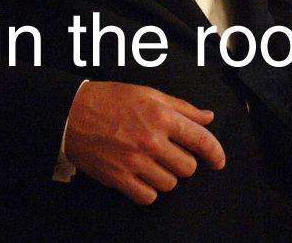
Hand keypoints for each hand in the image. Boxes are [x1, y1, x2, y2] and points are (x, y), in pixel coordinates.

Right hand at [63, 80, 225, 204]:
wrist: (73, 113)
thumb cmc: (111, 99)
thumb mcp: (148, 93)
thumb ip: (181, 107)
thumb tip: (208, 117)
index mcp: (161, 116)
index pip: (201, 140)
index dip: (216, 153)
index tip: (219, 160)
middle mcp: (151, 140)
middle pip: (187, 167)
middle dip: (184, 161)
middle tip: (170, 152)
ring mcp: (135, 162)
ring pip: (170, 184)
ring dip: (166, 175)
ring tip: (153, 162)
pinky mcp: (119, 178)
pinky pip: (148, 197)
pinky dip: (149, 190)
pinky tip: (142, 176)